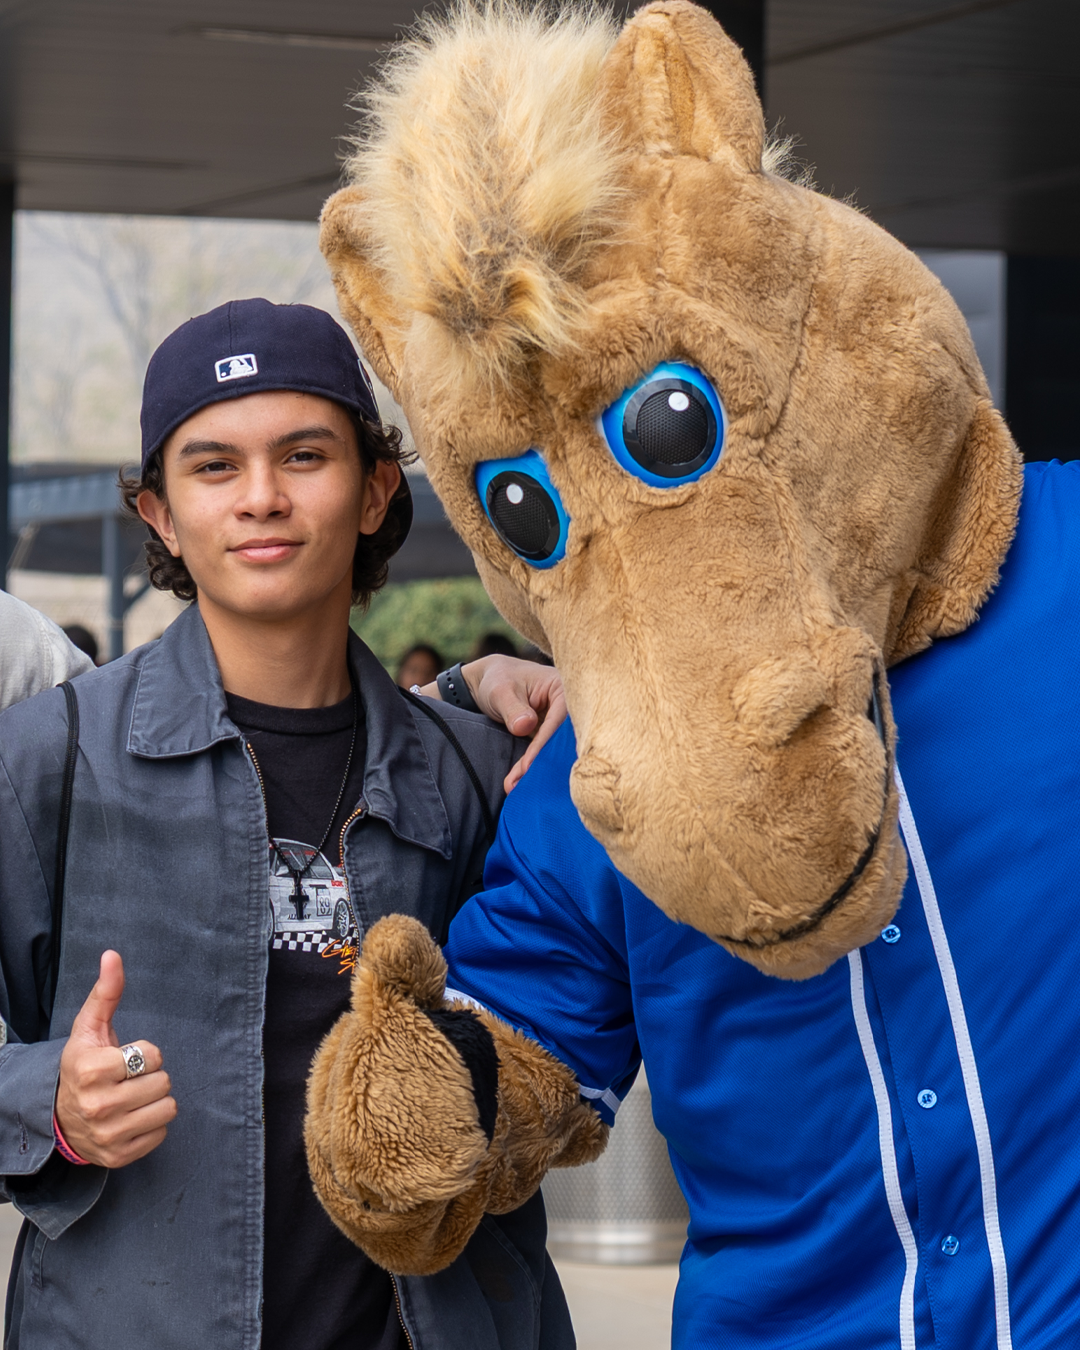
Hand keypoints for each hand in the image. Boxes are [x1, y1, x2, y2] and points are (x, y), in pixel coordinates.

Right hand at [55, 951, 176, 1167]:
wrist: (60, 1116)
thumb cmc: (82, 1066)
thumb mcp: (89, 1028)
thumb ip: (105, 992)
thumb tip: (113, 955)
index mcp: (92, 1070)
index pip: (153, 1055)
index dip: (145, 1053)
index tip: (124, 1059)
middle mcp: (98, 1105)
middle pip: (163, 1082)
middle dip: (151, 1077)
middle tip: (128, 1080)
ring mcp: (108, 1135)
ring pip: (168, 1107)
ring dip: (155, 1100)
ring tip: (132, 1098)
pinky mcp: (119, 1155)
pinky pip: (162, 1133)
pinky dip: (152, 1125)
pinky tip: (131, 1118)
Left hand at [421, 655, 566, 791]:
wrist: (490, 683)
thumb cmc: (498, 680)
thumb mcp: (500, 690)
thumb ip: (513, 708)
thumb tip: (525, 726)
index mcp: (563, 689)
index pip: (558, 719)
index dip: (544, 743)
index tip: (528, 765)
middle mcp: (568, 707)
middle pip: (562, 739)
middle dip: (542, 763)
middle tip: (522, 784)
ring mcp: (560, 723)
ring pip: (554, 750)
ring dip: (536, 770)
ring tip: (515, 787)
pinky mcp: (552, 736)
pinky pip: (545, 754)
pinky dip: (532, 768)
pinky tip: (518, 783)